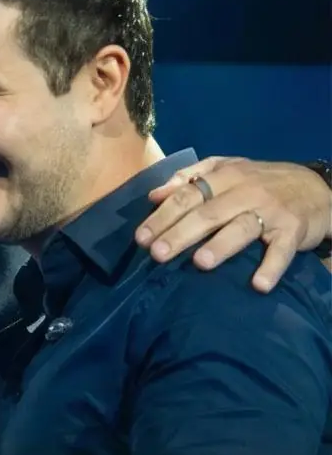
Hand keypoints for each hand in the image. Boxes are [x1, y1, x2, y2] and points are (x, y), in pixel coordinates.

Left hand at [134, 158, 331, 292]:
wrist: (316, 188)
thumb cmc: (261, 182)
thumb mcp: (228, 169)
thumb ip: (190, 178)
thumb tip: (153, 195)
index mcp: (225, 176)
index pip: (188, 194)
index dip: (163, 215)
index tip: (141, 237)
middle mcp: (246, 191)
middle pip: (209, 212)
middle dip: (181, 232)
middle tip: (158, 254)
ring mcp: (271, 211)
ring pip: (242, 227)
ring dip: (221, 245)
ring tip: (200, 263)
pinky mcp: (293, 230)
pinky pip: (282, 250)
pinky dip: (271, 266)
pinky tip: (259, 284)